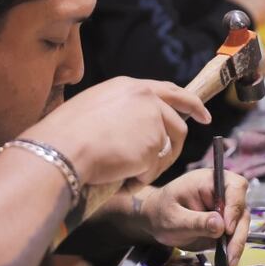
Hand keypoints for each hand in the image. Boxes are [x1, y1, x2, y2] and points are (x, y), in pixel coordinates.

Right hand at [22, 77, 210, 186]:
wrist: (62, 148)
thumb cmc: (65, 135)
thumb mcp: (91, 110)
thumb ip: (117, 113)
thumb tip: (127, 130)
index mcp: (128, 87)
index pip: (168, 91)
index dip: (188, 103)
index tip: (202, 114)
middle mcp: (145, 98)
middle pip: (178, 120)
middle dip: (182, 137)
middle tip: (187, 144)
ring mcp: (152, 119)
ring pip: (168, 147)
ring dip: (154, 166)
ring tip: (131, 175)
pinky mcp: (154, 143)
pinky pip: (155, 167)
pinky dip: (142, 178)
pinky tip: (124, 178)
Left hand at [133, 169, 250, 265]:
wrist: (154, 220)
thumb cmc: (161, 212)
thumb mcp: (174, 218)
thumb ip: (196, 222)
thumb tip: (220, 225)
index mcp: (209, 181)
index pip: (234, 187)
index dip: (234, 206)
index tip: (226, 228)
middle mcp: (222, 192)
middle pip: (241, 209)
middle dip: (238, 233)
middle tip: (230, 254)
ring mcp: (225, 209)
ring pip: (241, 224)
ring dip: (237, 244)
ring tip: (229, 263)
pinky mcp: (224, 224)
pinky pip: (234, 235)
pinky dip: (232, 249)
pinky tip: (228, 263)